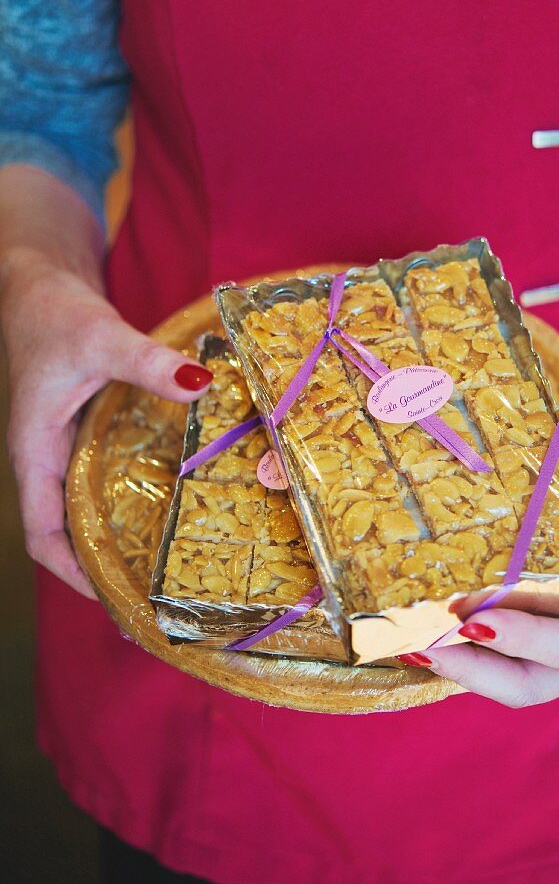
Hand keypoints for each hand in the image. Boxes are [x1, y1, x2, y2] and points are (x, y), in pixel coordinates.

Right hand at [2, 265, 211, 597]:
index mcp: (34, 452)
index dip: (72, 571)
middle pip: (70, 532)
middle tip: (154, 600)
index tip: (113, 597)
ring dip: (120, 538)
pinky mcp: (87, 433)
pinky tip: (171, 507)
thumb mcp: (101, 338)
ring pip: (88, 508)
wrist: (41, 283)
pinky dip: (131, 500)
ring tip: (168, 569)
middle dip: (105, 568)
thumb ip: (148, 363)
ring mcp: (67, 448)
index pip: (42, 534)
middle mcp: (48, 460)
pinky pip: (104, 480)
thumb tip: (199, 384)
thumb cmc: (54, 313)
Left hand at [413, 468, 558, 704]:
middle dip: (473, 671)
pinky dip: (463, 647)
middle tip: (423, 645)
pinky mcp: (545, 642)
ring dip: (459, 664)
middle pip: (529, 685)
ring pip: (507, 677)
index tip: (476, 619)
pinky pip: (500, 657)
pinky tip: (424, 628)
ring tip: (407, 643)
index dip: (526, 640)